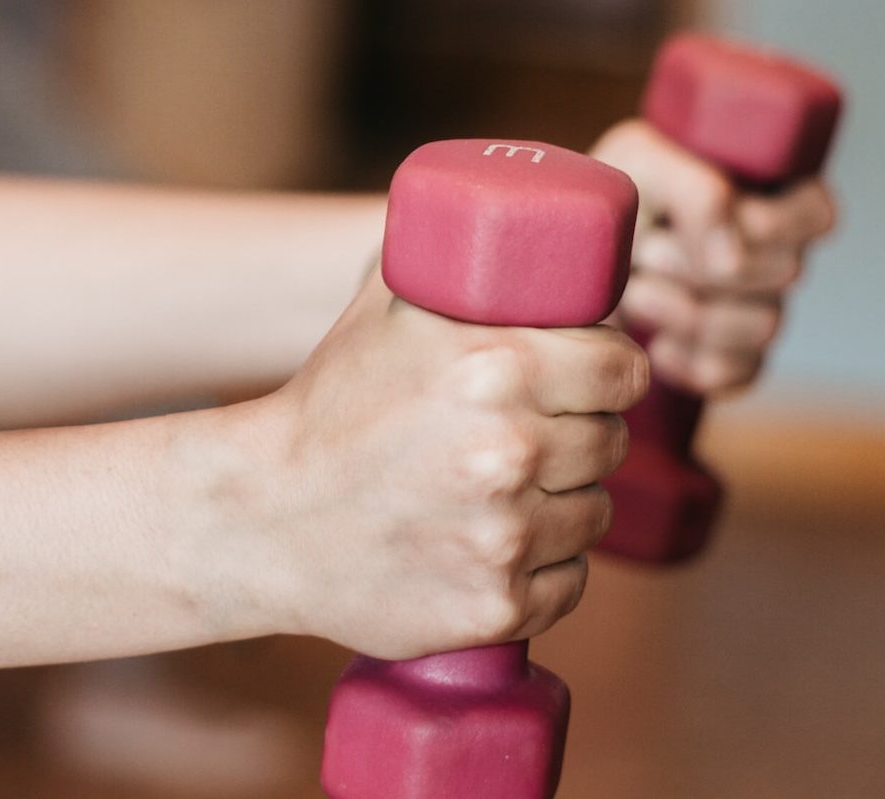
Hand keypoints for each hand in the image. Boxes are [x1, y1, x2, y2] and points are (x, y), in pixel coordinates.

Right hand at [258, 271, 647, 658]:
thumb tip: (527, 229)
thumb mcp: (388, 310)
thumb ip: (462, 262)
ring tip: (500, 494)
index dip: (608, 374)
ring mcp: (504, 539)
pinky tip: (491, 547)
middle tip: (529, 437)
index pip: (624, 370)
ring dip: (562, 503)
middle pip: (612, 442)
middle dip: (579, 436)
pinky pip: (569, 583)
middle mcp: (510, 453)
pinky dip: (542, 569)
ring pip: (593, 515)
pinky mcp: (496, 606)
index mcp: (497, 369)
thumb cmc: (328, 406)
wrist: (260, 517)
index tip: (587, 382)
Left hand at [591, 119, 836, 393]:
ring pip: (763, 326)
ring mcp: (757, 311)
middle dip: (699, 265)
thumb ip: (696, 192)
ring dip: (684, 311)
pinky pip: (736, 374)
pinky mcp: (730, 359)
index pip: (815, 216)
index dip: (764, 223)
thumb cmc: (608, 201)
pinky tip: (653, 343)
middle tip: (644, 254)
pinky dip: (686, 362)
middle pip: (785, 272)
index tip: (698, 219)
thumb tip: (733, 259)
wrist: (561, 263)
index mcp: (770, 194)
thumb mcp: (639, 163)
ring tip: (635, 292)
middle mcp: (775, 254)